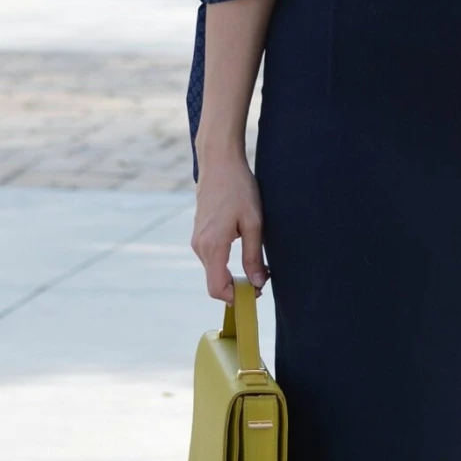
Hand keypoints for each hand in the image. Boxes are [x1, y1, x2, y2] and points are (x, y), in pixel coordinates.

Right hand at [191, 148, 266, 301]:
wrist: (219, 163)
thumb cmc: (239, 189)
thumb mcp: (253, 223)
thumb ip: (253, 256)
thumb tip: (256, 283)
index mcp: (212, 246)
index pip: (216, 288)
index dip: (235, 298)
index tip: (255, 293)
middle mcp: (199, 246)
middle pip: (215, 282)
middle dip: (238, 286)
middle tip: (263, 278)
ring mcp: (197, 239)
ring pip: (214, 270)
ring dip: (233, 274)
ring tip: (258, 263)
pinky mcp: (199, 233)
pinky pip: (212, 257)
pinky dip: (227, 262)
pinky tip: (244, 249)